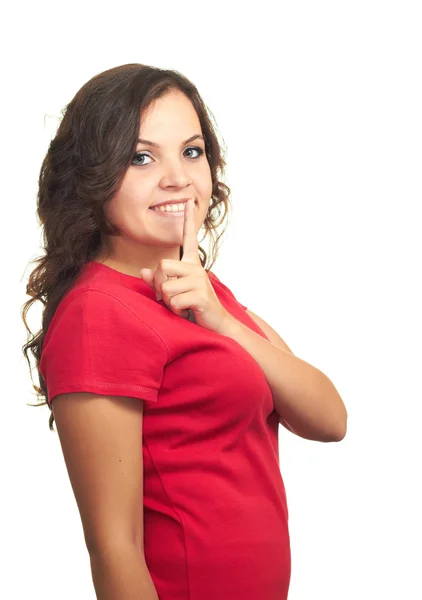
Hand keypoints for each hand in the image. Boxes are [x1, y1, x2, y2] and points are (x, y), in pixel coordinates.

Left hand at [139, 198, 231, 333]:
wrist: (216, 326)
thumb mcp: (173, 294)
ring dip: (168, 302)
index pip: (188, 239)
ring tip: (182, 306)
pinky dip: (176, 311)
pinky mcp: (200, 294)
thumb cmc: (193, 309)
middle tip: (172, 298)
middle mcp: (196, 269)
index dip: (187, 221)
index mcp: (191, 265)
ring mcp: (199, 280)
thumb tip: (143, 271)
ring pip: (165, 286)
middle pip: (161, 266)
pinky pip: (173, 301)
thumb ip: (157, 282)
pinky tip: (188, 312)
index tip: (187, 201)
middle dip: (159, 285)